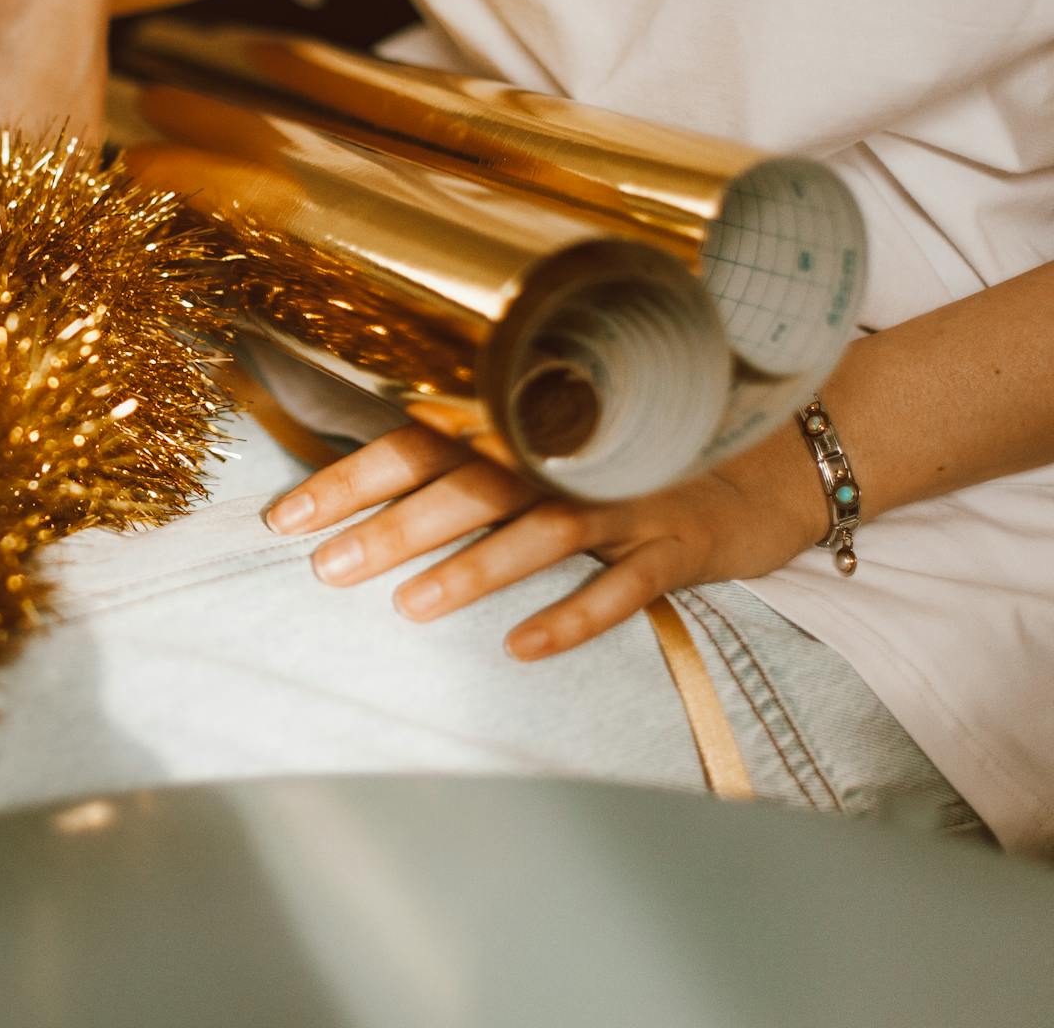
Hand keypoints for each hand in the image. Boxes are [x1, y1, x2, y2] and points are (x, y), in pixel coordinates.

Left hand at [265, 420, 823, 659]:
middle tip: (326, 566)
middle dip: (393, 526)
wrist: (782, 451)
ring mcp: (629, 495)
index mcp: (527, 422)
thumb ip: (480, 451)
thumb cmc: (639, 452)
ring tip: (408, 606)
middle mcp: (571, 452)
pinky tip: (521, 646)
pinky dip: (573, 614)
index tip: (286, 516)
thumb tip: (369, 483)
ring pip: (541, 531)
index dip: (353, 476)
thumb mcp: (560, 440)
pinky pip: (625, 585)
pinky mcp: (680, 543)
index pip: (422, 442)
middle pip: (469, 486)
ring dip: (473, 568)